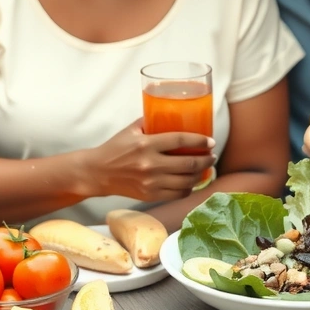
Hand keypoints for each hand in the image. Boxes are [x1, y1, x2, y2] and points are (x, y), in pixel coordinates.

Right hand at [80, 119, 214, 201]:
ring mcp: (151, 182)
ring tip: (204, 168)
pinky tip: (191, 182)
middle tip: (211, 155)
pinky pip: (178, 194)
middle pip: (188, 163)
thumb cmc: (115, 148)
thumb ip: (150, 121)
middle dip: (206, 160)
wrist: (98, 173)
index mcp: (146, 144)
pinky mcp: (150, 195)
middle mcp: (150, 164)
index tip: (211, 141)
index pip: (180, 140)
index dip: (200, 141)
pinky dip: (188, 188)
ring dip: (200, 175)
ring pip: (186, 181)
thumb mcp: (131, 130)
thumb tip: (172, 114)